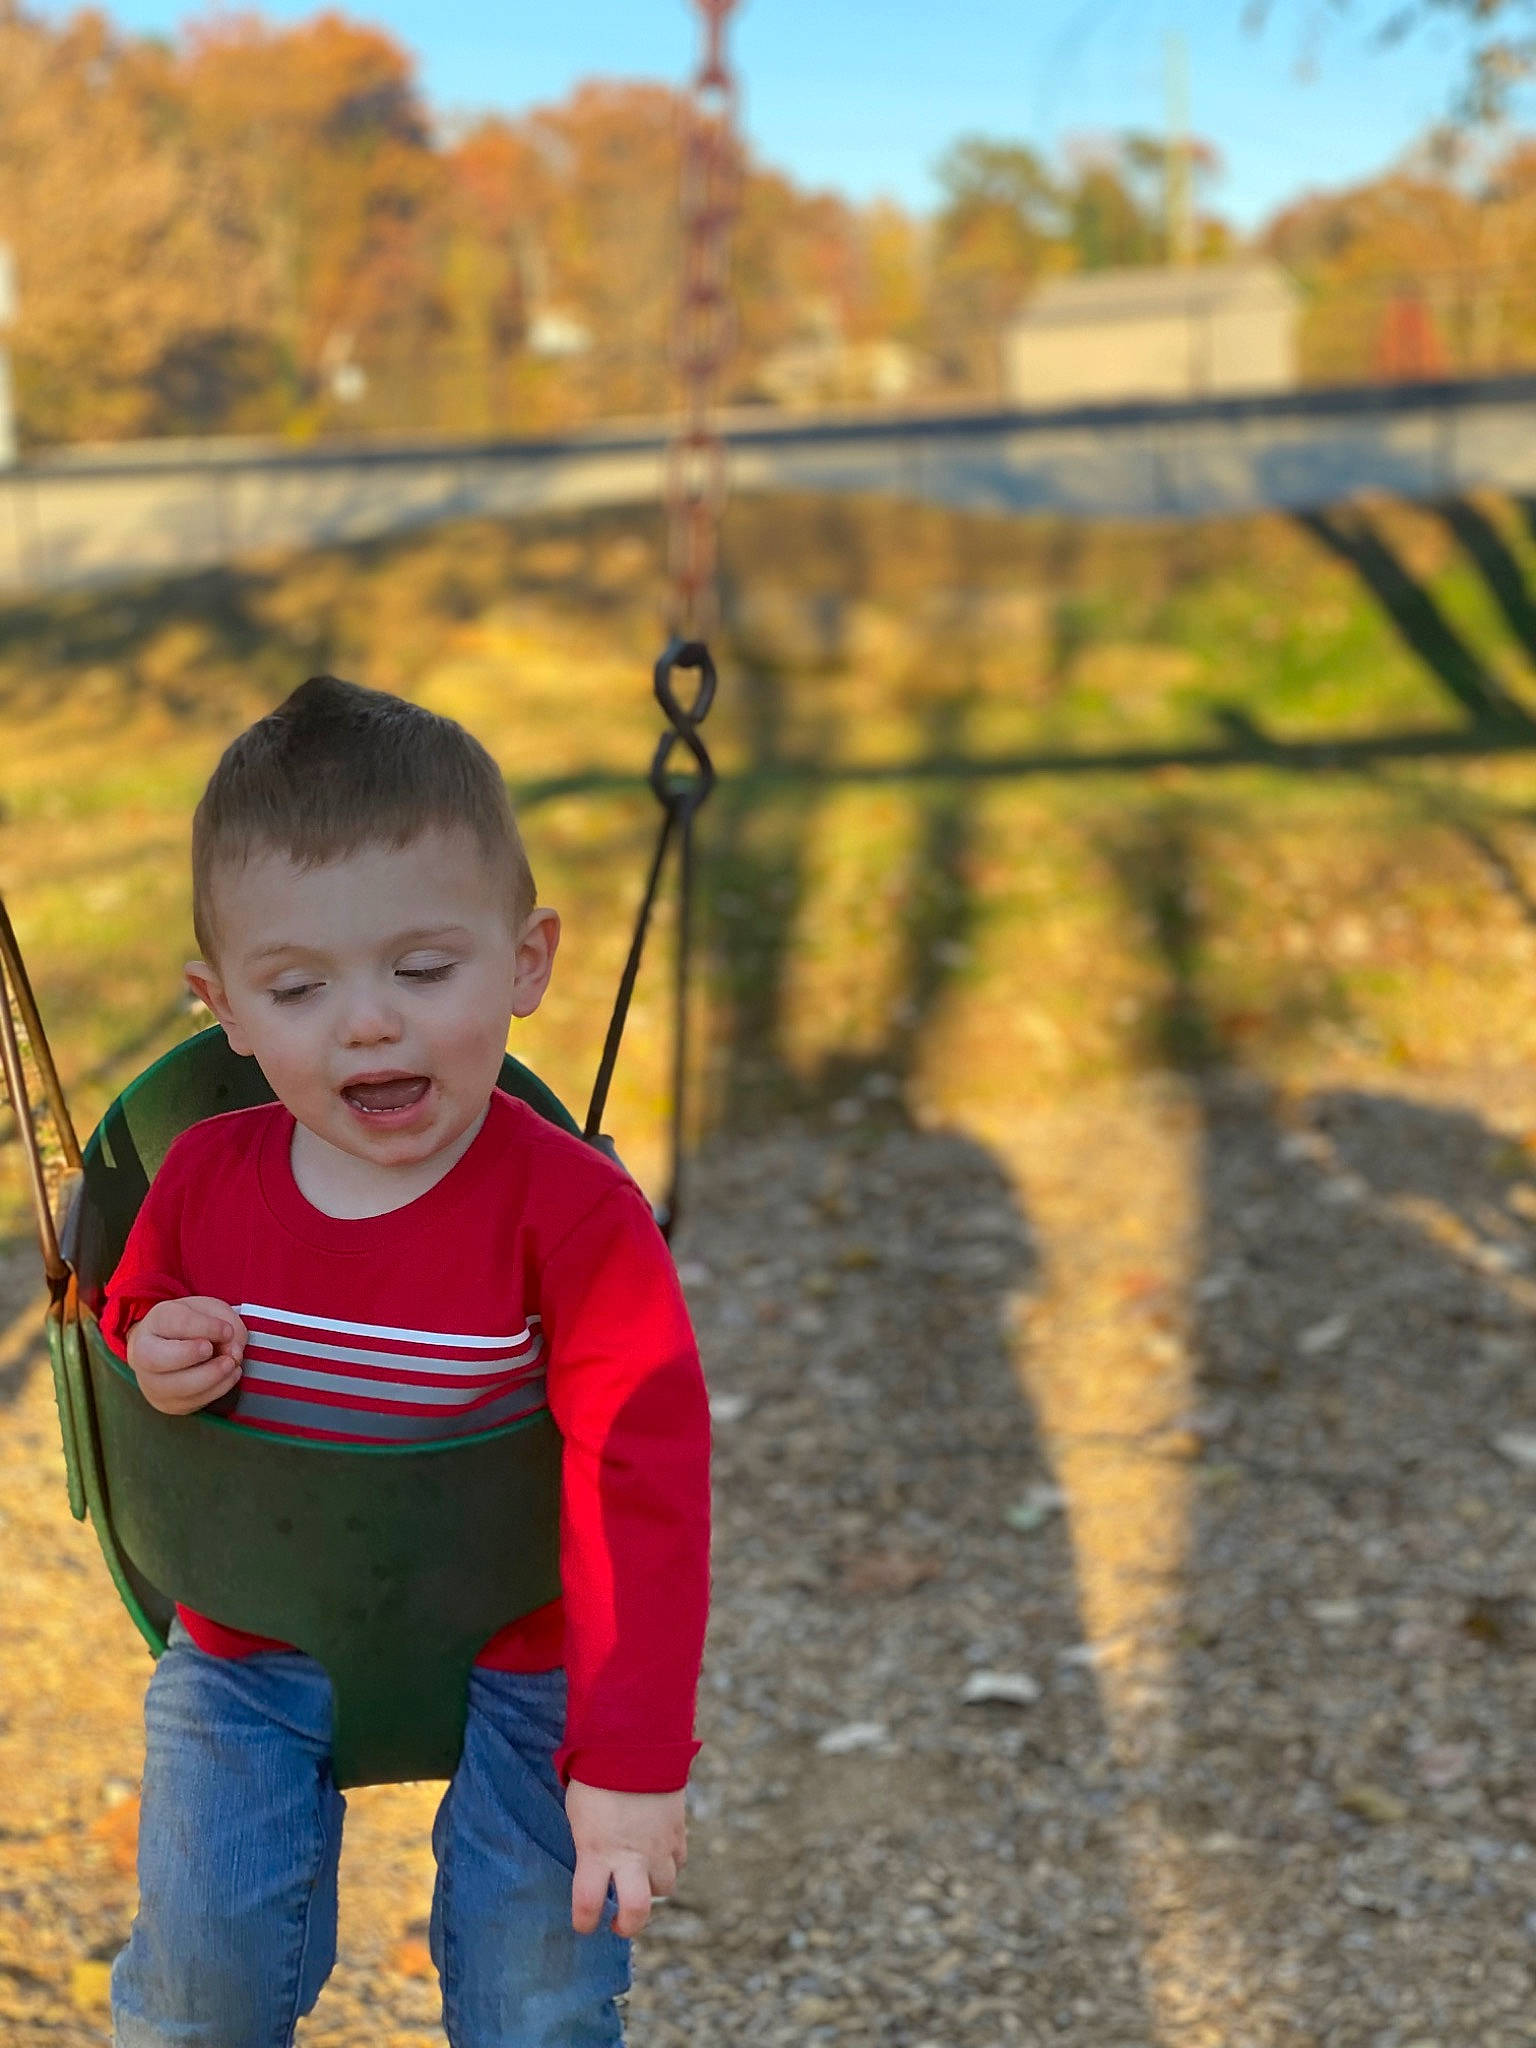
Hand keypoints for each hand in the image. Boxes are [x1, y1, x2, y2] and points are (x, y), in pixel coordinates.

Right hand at [126, 1296, 246, 1415]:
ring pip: (177, 1387)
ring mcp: (152, 1383)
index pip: (175, 1323)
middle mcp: (144, 1354)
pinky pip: (192, 1402)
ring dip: (212, 1377)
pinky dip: (217, 1389)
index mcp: (155, 1321)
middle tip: (220, 1352)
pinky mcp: (167, 1403)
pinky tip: (229, 1374)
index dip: (206, 1327)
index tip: (227, 1331)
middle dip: (192, 1355)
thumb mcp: (212, 1311)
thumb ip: (226, 1322)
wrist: (171, 1347)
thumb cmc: (193, 1325)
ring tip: (231, 1364)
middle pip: (158, 1359)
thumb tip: (232, 1351)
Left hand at [565, 1780, 685, 1937]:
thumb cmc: (597, 1776)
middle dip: (629, 1925)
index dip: (585, 1922)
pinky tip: (657, 1849)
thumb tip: (594, 1864)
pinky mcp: (678, 1830)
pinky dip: (669, 1861)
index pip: (588, 1905)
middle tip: (619, 1921)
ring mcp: (658, 1846)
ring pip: (666, 1888)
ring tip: (640, 1874)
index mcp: (596, 1852)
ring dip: (652, 1886)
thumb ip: (588, 1846)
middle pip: (637, 1912)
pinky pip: (679, 1860)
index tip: (584, 1925)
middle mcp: (630, 1856)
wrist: (635, 1741)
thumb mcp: (580, 1816)